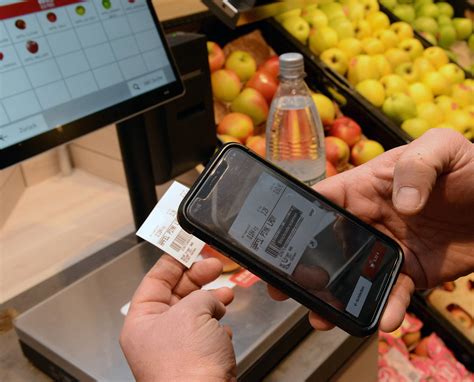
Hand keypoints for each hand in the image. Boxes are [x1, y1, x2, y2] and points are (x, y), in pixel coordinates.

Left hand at [120, 255, 236, 380]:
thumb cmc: (185, 366)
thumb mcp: (193, 312)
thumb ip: (202, 295)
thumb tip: (213, 299)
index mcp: (142, 321)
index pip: (156, 280)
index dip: (174, 261)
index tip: (189, 247)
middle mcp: (156, 334)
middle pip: (177, 294)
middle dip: (198, 279)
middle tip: (214, 266)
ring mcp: (176, 348)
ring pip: (195, 314)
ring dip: (212, 303)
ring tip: (226, 295)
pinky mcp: (196, 361)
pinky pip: (206, 334)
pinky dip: (217, 328)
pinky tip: (224, 330)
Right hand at [269, 129, 473, 331]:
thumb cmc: (470, 167)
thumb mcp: (442, 148)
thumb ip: (417, 165)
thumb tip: (401, 205)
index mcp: (364, 188)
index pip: (321, 202)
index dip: (294, 221)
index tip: (273, 243)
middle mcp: (368, 220)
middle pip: (327, 245)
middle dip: (304, 269)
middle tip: (282, 290)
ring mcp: (387, 248)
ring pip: (352, 276)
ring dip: (334, 299)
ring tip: (320, 318)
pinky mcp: (411, 272)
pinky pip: (392, 293)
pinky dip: (384, 308)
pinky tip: (381, 321)